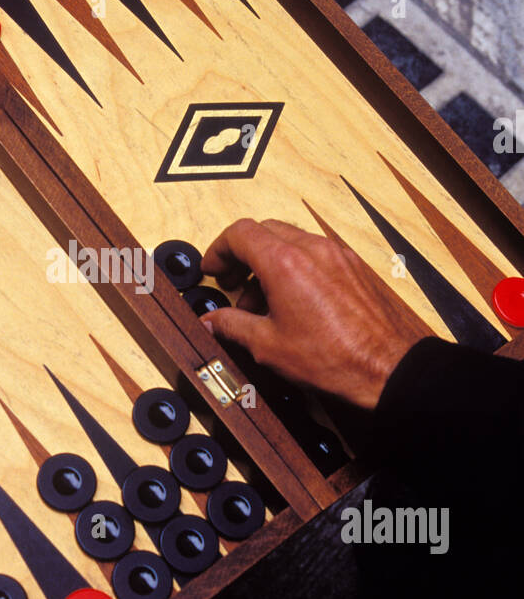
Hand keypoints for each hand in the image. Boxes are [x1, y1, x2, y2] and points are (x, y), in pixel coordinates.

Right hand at [199, 218, 422, 408]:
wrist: (386, 367)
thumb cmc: (334, 357)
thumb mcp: (268, 345)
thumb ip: (232, 326)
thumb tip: (212, 321)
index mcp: (285, 263)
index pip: (240, 233)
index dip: (218, 249)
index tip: (213, 268)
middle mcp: (312, 249)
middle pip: (264, 231)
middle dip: (242, 254)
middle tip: (232, 281)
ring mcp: (336, 255)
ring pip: (290, 240)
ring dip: (268, 262)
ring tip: (261, 302)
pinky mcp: (353, 266)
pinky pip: (314, 253)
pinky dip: (294, 267)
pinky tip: (292, 302)